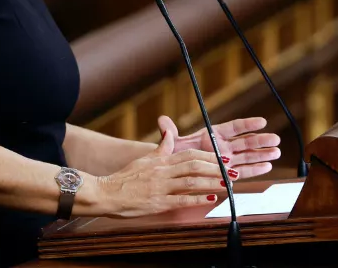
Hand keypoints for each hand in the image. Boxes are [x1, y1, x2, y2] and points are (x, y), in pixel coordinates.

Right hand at [92, 127, 225, 218]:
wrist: (105, 193)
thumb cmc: (124, 178)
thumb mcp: (144, 159)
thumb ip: (161, 148)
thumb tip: (170, 135)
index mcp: (160, 160)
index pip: (189, 154)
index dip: (209, 156)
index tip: (224, 158)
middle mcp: (162, 172)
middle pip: (194, 166)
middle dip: (216, 168)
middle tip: (232, 171)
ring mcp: (160, 187)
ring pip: (191, 181)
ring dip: (211, 182)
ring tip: (227, 184)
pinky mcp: (157, 203)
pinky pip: (180, 199)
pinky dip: (197, 198)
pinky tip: (210, 198)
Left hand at [160, 115, 280, 180]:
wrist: (173, 170)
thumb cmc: (175, 154)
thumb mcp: (172, 144)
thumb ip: (169, 133)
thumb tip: (161, 121)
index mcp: (213, 135)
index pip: (234, 127)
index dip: (248, 124)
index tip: (262, 122)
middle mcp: (223, 147)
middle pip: (245, 142)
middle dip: (261, 141)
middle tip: (276, 139)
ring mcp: (227, 161)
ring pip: (248, 156)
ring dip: (262, 155)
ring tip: (277, 152)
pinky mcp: (227, 174)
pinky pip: (243, 171)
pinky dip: (255, 169)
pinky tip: (267, 167)